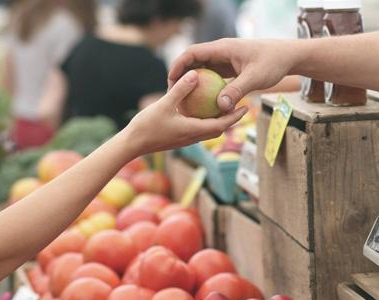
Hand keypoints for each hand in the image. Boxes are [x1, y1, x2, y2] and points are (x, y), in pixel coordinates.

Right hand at [123, 70, 247, 156]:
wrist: (132, 145)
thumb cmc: (147, 126)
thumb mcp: (164, 104)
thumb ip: (180, 90)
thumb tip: (195, 74)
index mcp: (193, 130)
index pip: (221, 125)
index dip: (235, 116)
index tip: (246, 107)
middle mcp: (193, 137)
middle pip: (219, 129)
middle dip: (232, 119)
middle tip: (241, 105)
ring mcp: (186, 139)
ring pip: (208, 130)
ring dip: (219, 120)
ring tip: (225, 106)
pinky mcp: (179, 138)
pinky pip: (198, 129)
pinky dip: (205, 120)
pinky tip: (201, 109)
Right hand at [168, 39, 297, 111]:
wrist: (288, 57)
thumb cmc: (273, 63)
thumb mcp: (255, 78)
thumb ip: (237, 91)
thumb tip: (220, 106)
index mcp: (223, 48)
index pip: (193, 53)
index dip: (178, 65)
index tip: (170, 80)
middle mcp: (221, 52)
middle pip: (194, 61)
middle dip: (181, 76)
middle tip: (172, 93)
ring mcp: (225, 60)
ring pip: (203, 70)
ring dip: (193, 83)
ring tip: (184, 100)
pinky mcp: (231, 68)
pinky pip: (214, 77)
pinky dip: (207, 88)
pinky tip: (203, 104)